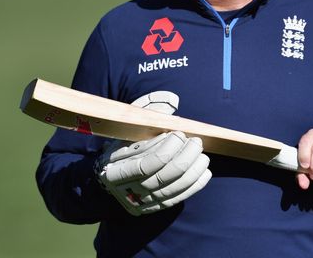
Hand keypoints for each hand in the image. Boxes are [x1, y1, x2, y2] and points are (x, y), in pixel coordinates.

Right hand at [95, 92, 211, 214]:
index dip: (168, 148)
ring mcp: (143, 202)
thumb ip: (144, 118)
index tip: (179, 134)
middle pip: (164, 176)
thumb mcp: (126, 133)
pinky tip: (204, 171)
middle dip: (185, 157)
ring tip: (202, 155)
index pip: (148, 163)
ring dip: (194, 170)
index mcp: (117, 171)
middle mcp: (129, 190)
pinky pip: (179, 197)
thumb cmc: (120, 150)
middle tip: (196, 142)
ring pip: (175, 188)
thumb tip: (170, 105)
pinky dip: (195, 184)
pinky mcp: (155, 207)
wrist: (108, 179)